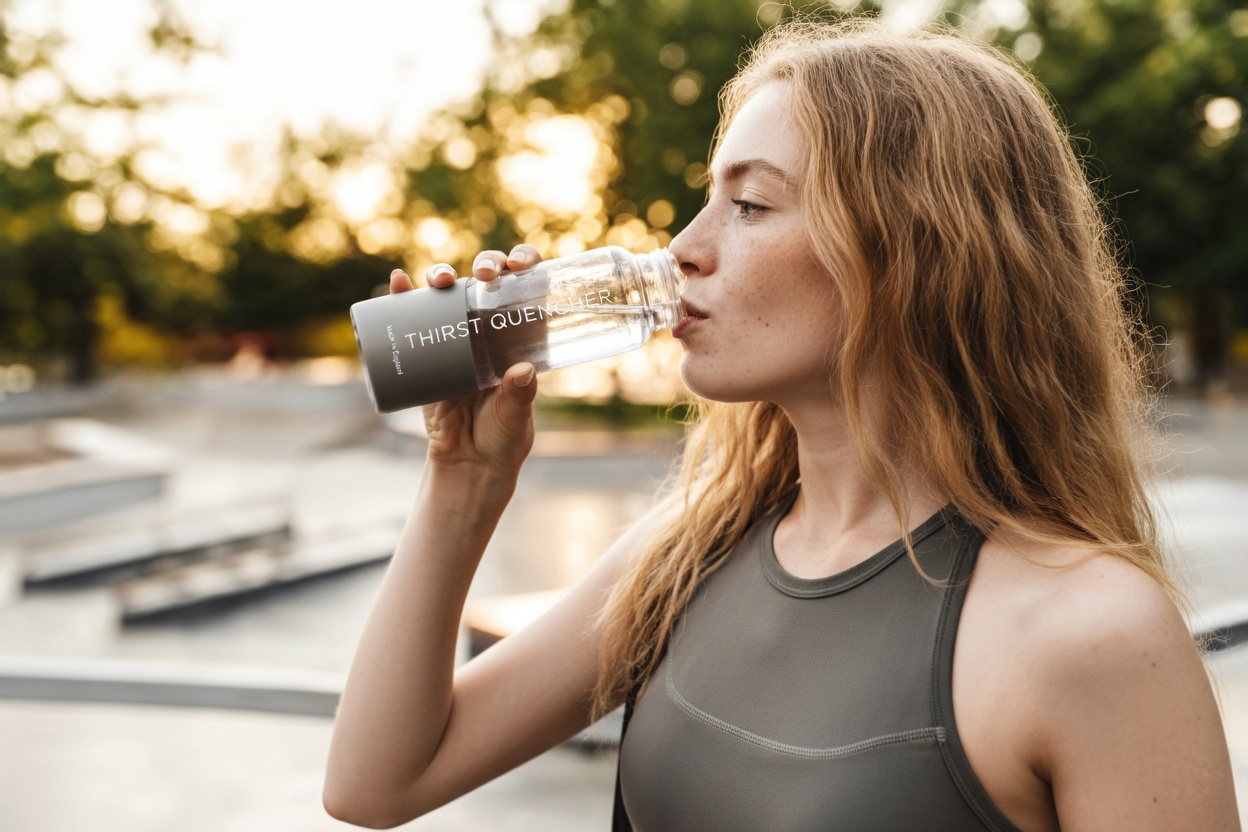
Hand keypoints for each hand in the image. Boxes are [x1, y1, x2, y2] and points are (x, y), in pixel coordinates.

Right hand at [389, 244, 543, 479]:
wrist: (468, 464)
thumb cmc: (503, 438)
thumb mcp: (516, 417)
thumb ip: (519, 396)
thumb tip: (522, 371)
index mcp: (520, 338)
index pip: (527, 290)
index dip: (525, 265)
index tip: (520, 263)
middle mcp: (490, 331)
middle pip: (488, 283)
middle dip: (486, 265)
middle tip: (484, 275)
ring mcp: (458, 339)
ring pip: (451, 295)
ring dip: (442, 275)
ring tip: (440, 279)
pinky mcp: (427, 355)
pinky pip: (413, 320)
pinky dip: (403, 298)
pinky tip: (397, 282)